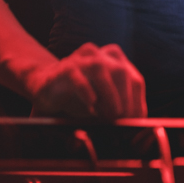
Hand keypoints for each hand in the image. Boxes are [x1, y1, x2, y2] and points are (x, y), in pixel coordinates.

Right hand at [25, 43, 146, 118]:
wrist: (46, 88)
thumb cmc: (79, 98)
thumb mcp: (103, 104)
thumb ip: (118, 110)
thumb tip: (134, 127)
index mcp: (114, 61)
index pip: (134, 79)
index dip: (137, 102)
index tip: (135, 123)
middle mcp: (99, 55)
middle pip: (120, 71)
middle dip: (125, 99)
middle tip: (123, 121)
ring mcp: (80, 59)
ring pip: (99, 68)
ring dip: (109, 94)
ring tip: (110, 115)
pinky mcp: (63, 68)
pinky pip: (76, 75)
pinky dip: (85, 90)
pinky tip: (91, 105)